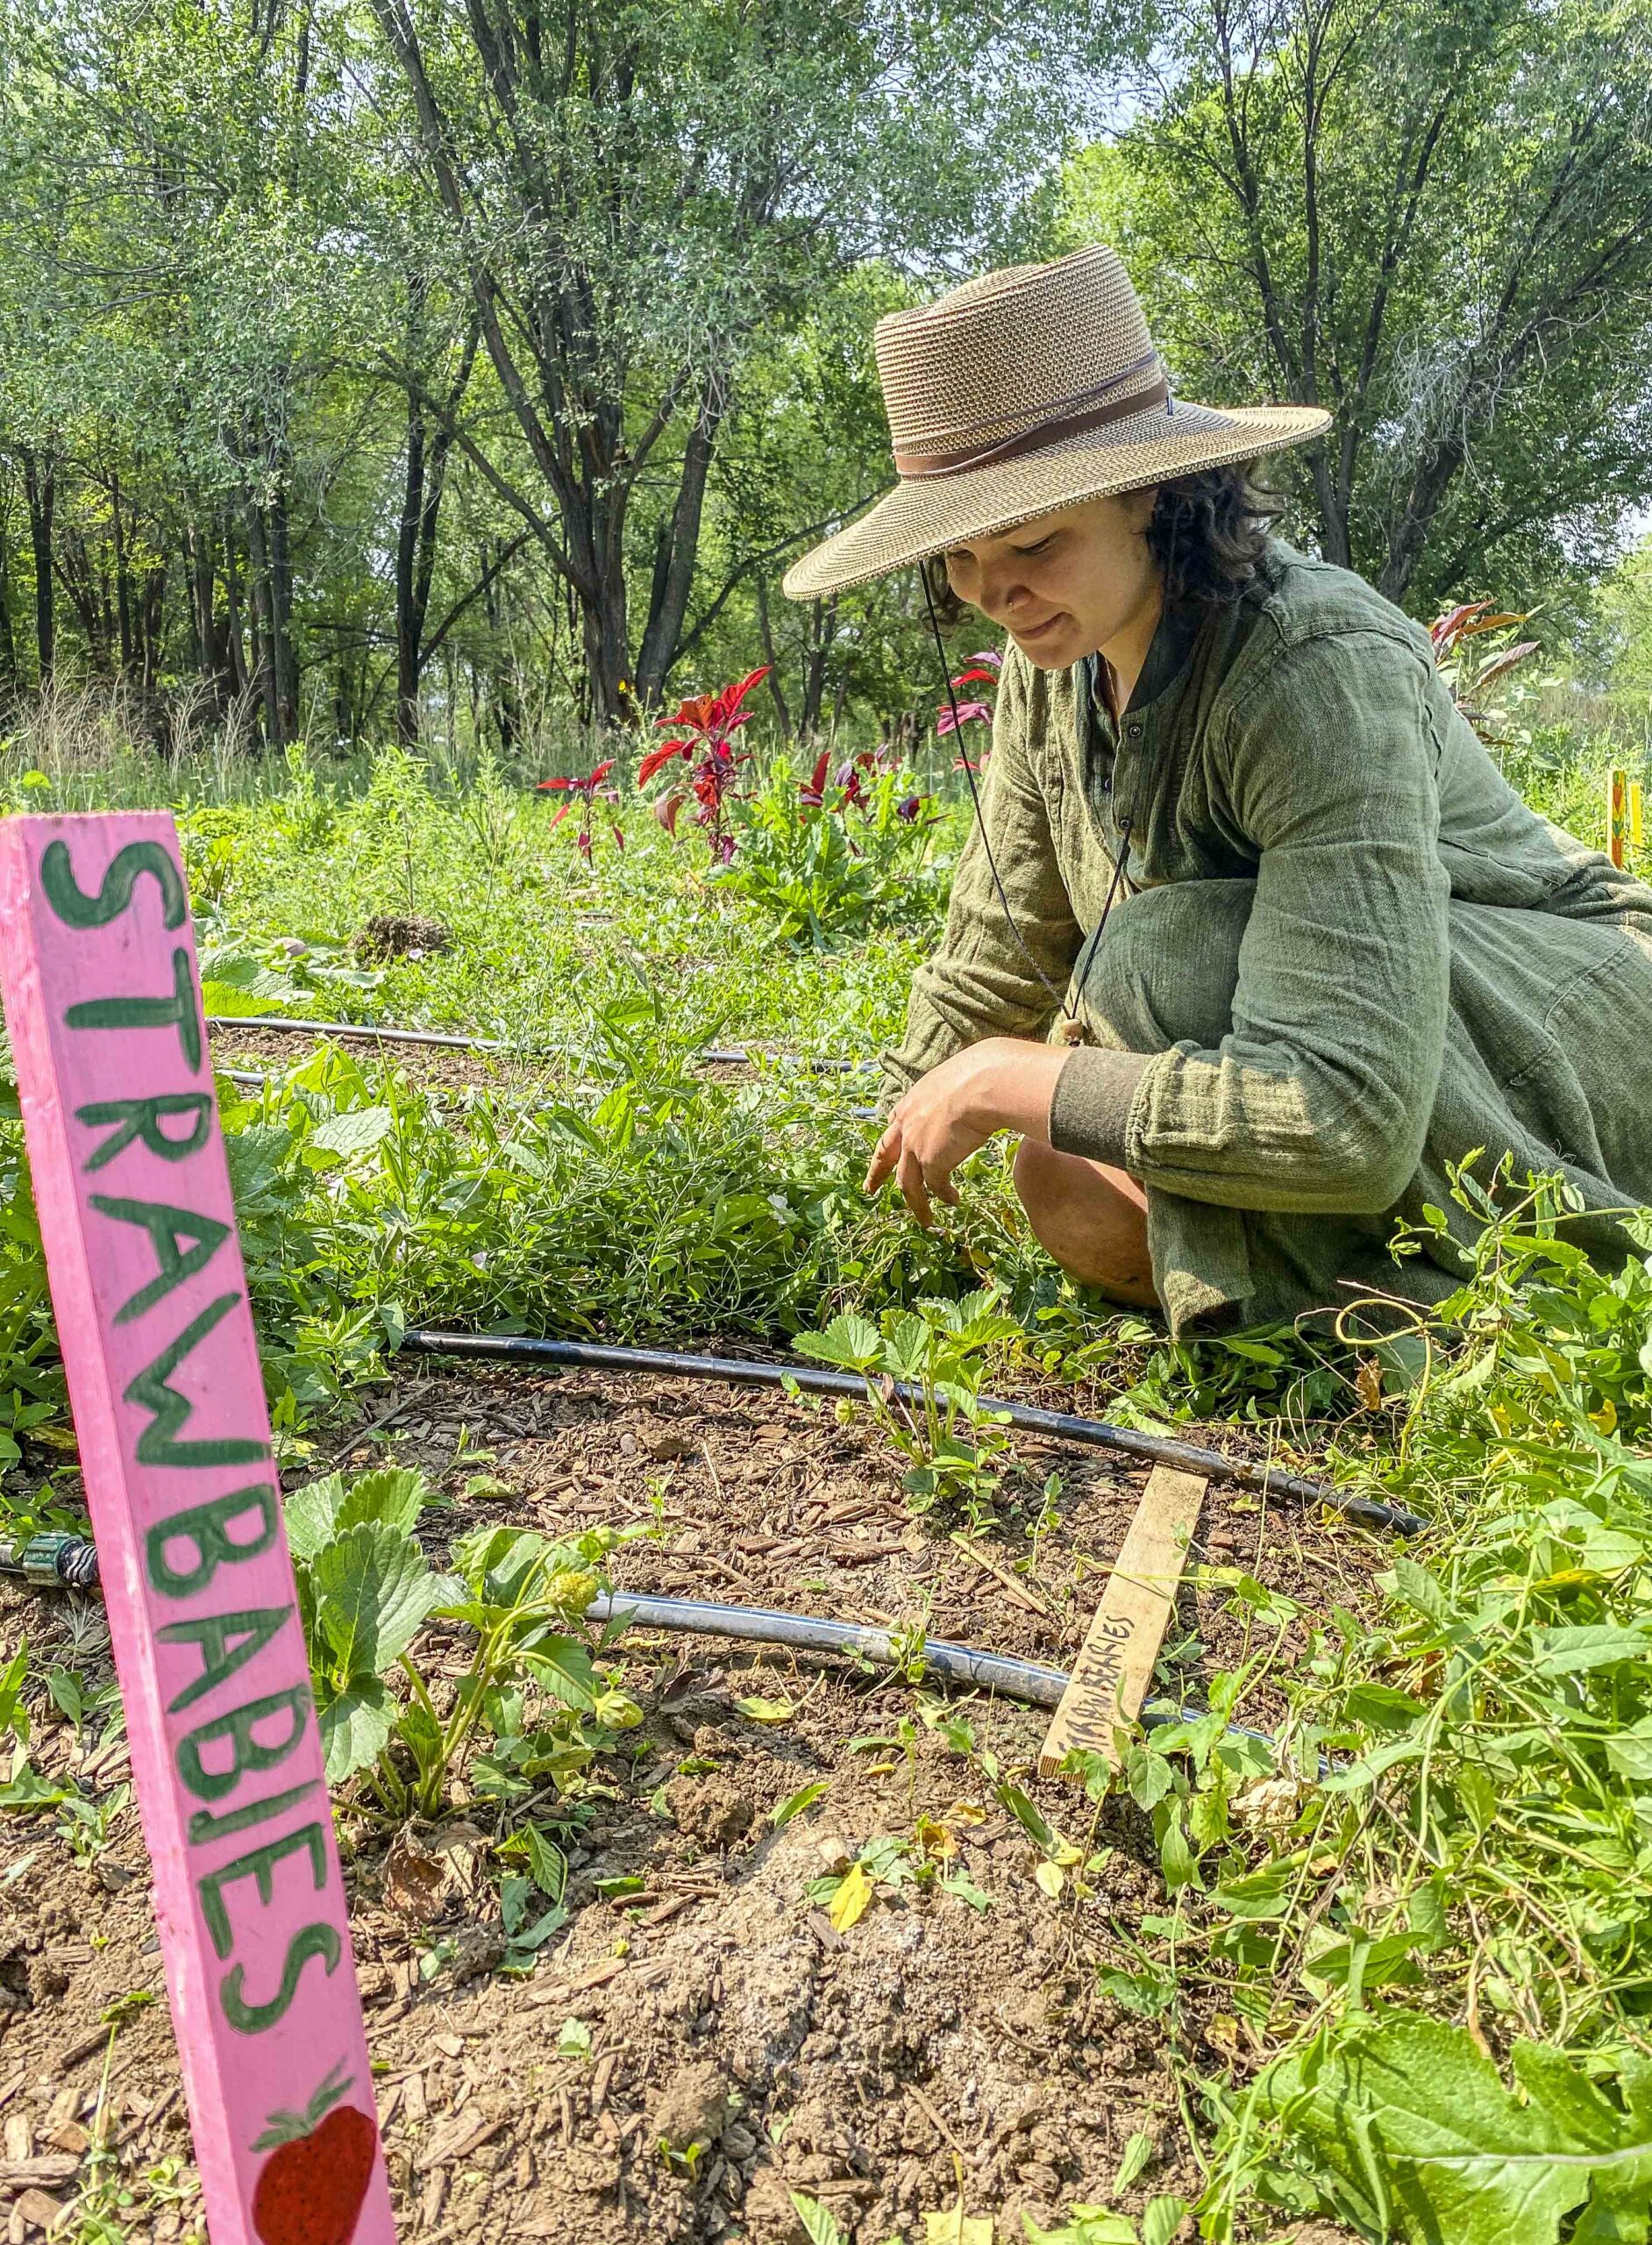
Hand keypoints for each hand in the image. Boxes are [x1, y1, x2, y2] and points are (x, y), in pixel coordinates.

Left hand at [866, 1039, 1069, 1226]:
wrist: (983, 1084)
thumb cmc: (980, 1075)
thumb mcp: (957, 1079)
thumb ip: (954, 1092)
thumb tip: (975, 1091)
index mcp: (912, 1102)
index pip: (894, 1125)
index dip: (890, 1141)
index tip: (885, 1151)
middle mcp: (907, 1125)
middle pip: (885, 1155)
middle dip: (876, 1174)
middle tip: (870, 1189)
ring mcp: (916, 1146)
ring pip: (908, 1183)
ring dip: (916, 1203)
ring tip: (924, 1219)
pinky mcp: (932, 1162)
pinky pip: (936, 1187)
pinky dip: (945, 1196)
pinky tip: (954, 1202)